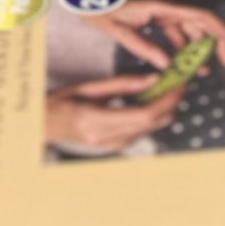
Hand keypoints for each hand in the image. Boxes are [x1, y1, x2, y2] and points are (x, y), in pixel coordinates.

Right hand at [45, 74, 184, 151]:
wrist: (44, 126)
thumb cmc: (61, 103)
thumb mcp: (89, 87)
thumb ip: (122, 84)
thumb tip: (153, 79)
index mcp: (98, 121)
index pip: (145, 115)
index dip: (167, 99)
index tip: (178, 82)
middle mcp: (107, 138)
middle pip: (153, 123)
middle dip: (172, 102)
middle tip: (180, 80)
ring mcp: (112, 146)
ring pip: (151, 128)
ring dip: (165, 108)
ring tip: (169, 86)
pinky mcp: (115, 146)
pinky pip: (142, 130)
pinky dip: (153, 114)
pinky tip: (153, 98)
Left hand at [87, 0, 224, 69]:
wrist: (90, 1)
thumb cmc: (103, 11)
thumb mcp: (119, 31)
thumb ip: (142, 47)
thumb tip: (166, 66)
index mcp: (162, 7)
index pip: (200, 15)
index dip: (221, 29)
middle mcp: (168, 7)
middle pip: (201, 22)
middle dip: (217, 42)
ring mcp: (164, 13)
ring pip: (192, 29)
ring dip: (201, 48)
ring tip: (205, 71)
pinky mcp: (158, 19)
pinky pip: (178, 33)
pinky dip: (185, 49)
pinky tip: (185, 66)